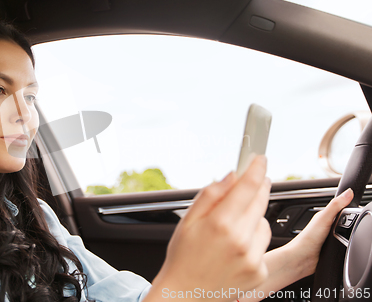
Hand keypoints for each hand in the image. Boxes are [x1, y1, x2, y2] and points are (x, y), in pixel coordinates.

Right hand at [146, 155, 271, 301]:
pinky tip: (235, 248)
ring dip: (253, 217)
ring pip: (264, 222)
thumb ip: (210, 195)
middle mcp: (240, 240)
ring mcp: (252, 258)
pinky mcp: (260, 271)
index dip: (256, 168)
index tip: (259, 159)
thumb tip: (230, 176)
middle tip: (248, 184)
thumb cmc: (183, 258)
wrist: (186, 296)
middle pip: (260, 200)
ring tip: (232, 228)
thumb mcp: (187, 221)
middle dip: (257, 187)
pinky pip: (263, 244)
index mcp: (220, 224)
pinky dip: (253, 240)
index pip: (248, 186)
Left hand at [283, 188, 352, 278]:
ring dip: (350, 235)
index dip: (351, 208)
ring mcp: (330, 238)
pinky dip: (348, 245)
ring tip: (353, 236)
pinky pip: (344, 245)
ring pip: (346, 233)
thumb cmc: (307, 239)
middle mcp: (327, 226)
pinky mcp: (332, 249)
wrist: (301, 260)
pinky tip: (349, 246)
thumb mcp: (324, 219)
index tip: (361, 208)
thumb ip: (336, 205)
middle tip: (357, 224)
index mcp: (324, 217)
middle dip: (353, 223)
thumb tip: (348, 192)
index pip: (342, 208)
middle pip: (346, 221)